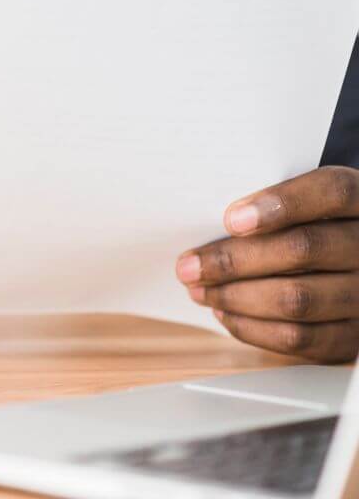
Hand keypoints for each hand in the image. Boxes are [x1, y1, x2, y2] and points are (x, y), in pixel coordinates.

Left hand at [176, 166, 358, 362]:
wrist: (348, 260)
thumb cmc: (310, 226)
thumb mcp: (304, 202)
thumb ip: (270, 205)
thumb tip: (215, 225)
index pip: (332, 192)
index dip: (282, 202)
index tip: (231, 219)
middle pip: (304, 249)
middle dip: (233, 260)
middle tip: (189, 266)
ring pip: (298, 299)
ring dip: (235, 297)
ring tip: (200, 291)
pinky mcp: (355, 337)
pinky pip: (301, 339)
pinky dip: (253, 328)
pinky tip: (225, 314)